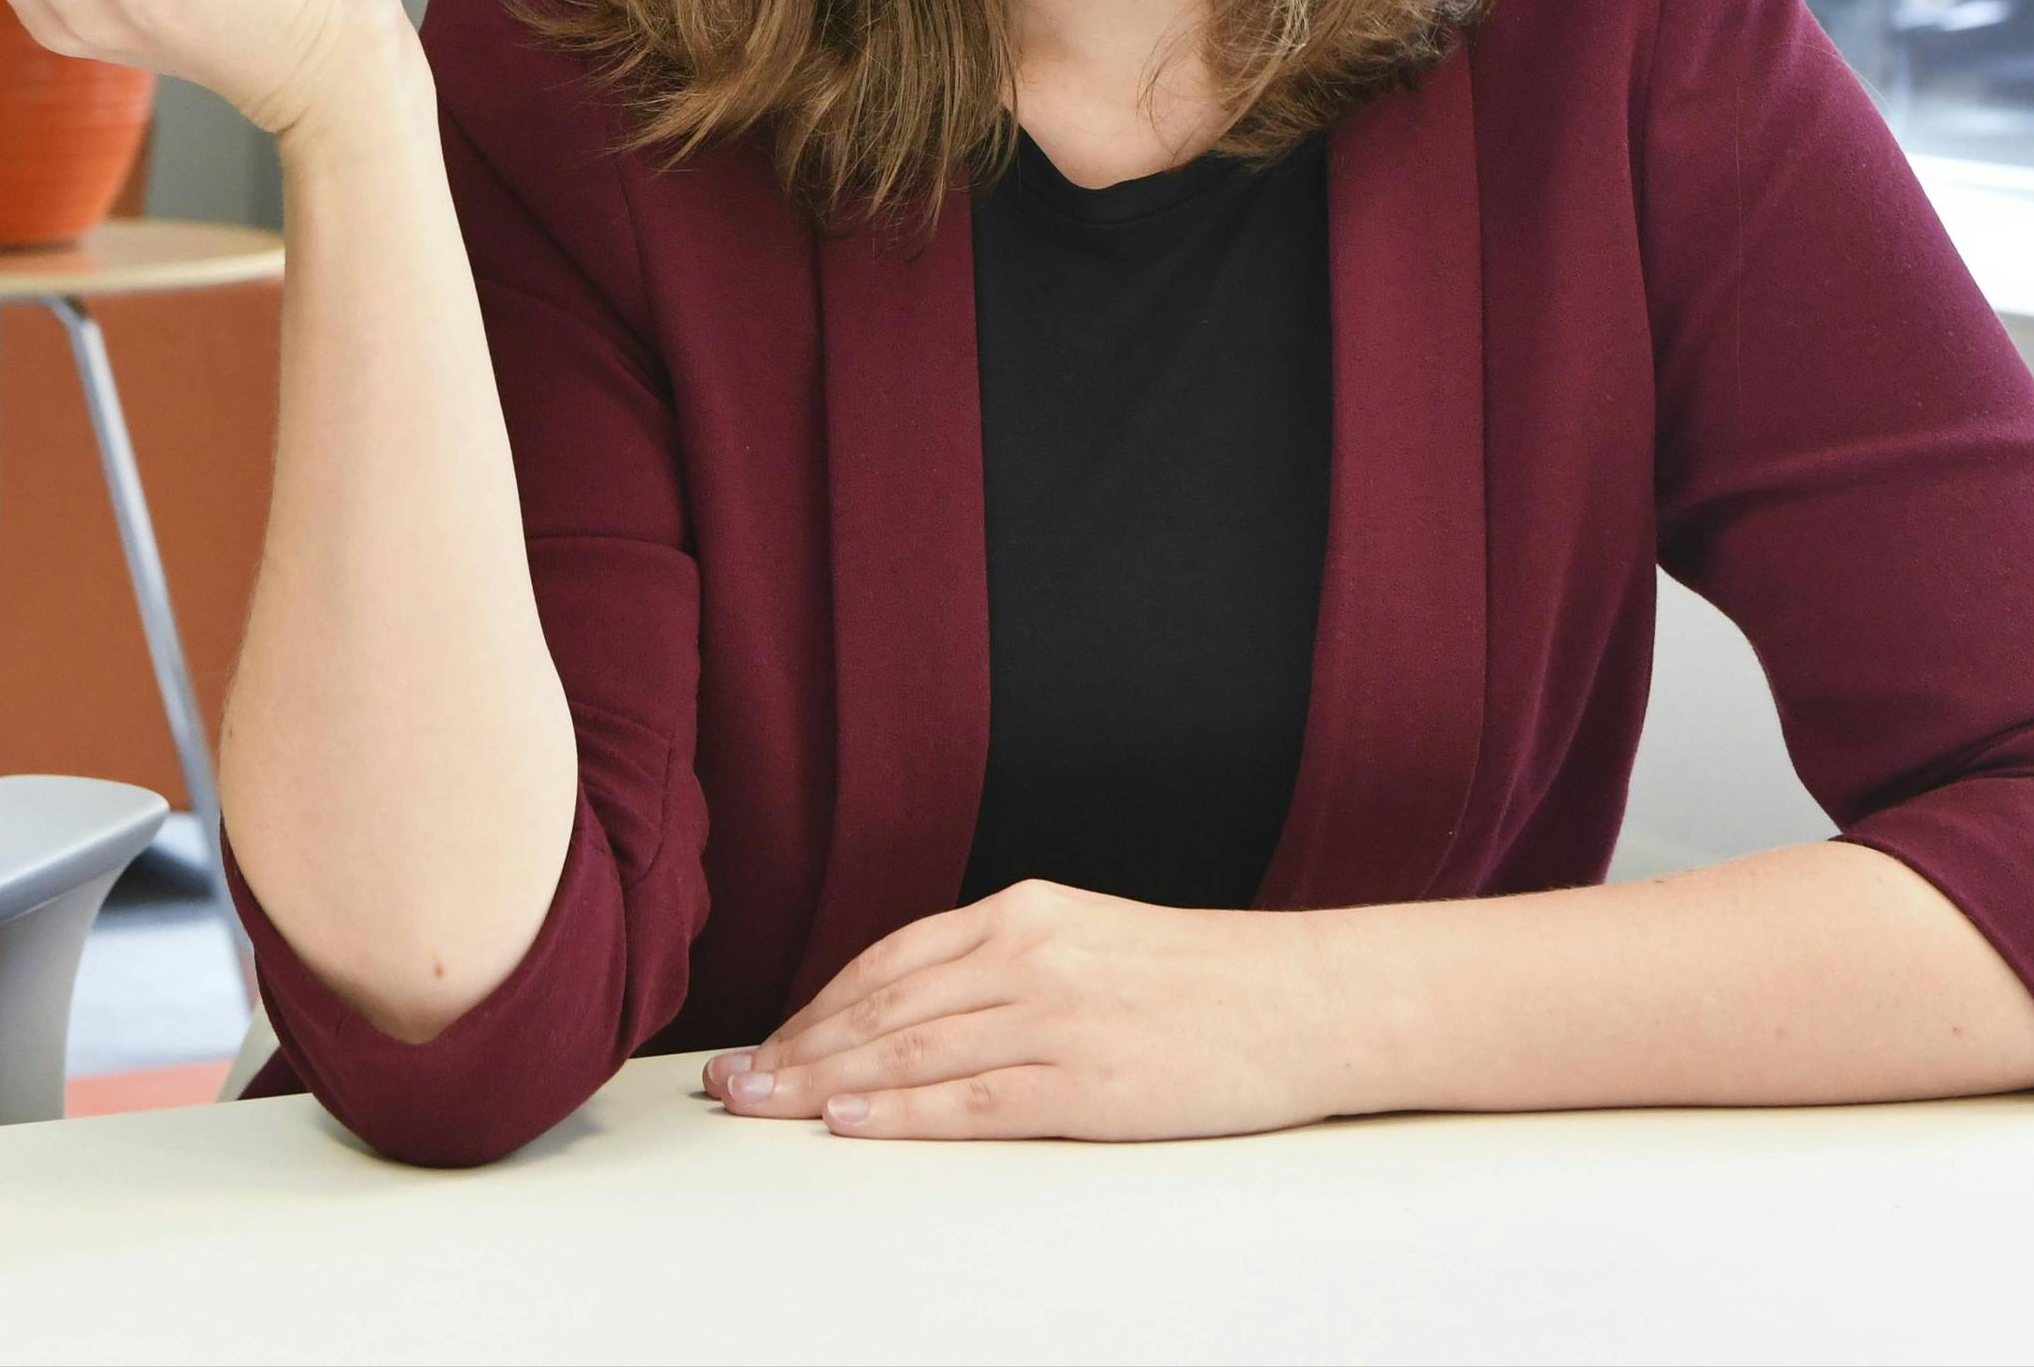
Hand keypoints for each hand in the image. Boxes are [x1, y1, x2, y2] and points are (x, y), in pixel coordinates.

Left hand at [698, 876, 1401, 1140]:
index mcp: (1026, 911)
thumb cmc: (1206, 980)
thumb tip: (922, 1013)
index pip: (889, 959)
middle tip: (726, 1083)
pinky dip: (899, 1112)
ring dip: (821, 1080)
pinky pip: (971, 1101)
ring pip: (909, 1050)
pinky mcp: (1087, 1080)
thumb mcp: (1094, 941)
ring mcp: (1055, 1016)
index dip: (815, 1004)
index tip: (762, 1041)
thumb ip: (1011, 965)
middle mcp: (1028, 952)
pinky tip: (846, 1122)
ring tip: (758, 1106)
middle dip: (794, 1045)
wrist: (1308, 998)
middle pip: (882, 1004)